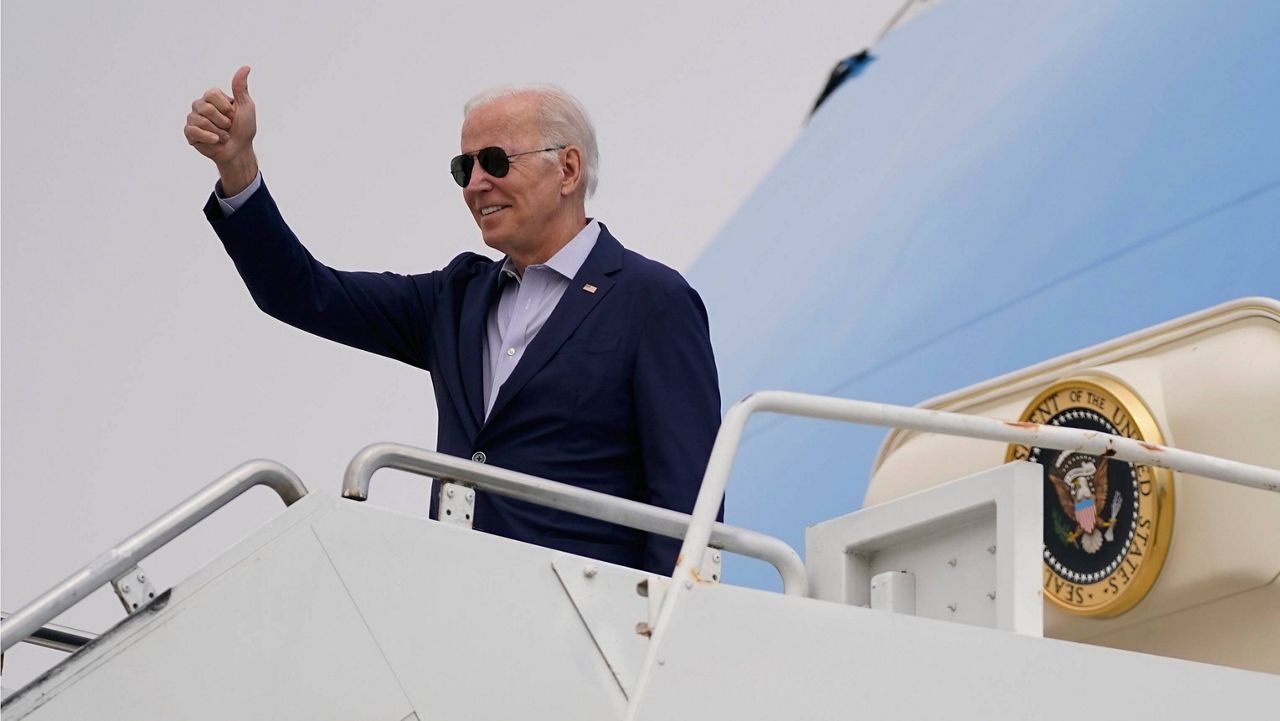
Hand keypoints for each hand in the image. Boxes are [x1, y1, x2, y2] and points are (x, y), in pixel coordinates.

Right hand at [185, 65, 257, 194]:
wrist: (239, 150)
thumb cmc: (244, 128)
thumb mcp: (246, 106)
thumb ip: (240, 87)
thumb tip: (246, 67)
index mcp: (212, 97)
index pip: (212, 94)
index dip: (226, 108)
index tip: (233, 115)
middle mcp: (200, 105)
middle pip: (206, 108)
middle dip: (223, 121)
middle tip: (228, 127)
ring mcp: (193, 119)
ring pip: (201, 121)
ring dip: (218, 131)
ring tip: (223, 135)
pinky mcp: (189, 133)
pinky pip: (193, 131)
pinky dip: (209, 138)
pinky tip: (215, 141)